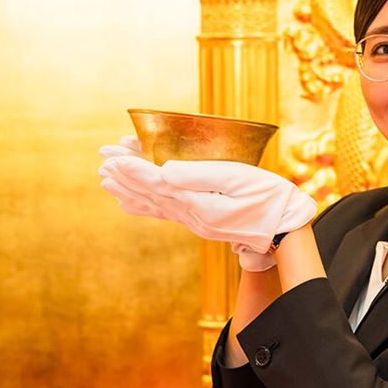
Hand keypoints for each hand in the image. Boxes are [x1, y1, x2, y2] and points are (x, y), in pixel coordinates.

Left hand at [98, 138, 316, 270]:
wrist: (285, 228)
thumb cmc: (268, 197)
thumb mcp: (238, 179)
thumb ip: (200, 175)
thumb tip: (165, 172)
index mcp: (200, 203)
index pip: (159, 184)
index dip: (134, 170)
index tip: (112, 158)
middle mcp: (193, 215)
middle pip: (151, 194)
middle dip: (125, 178)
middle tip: (102, 164)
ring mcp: (196, 221)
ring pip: (154, 204)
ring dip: (129, 191)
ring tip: (106, 180)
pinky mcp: (201, 222)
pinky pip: (165, 214)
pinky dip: (144, 206)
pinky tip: (129, 203)